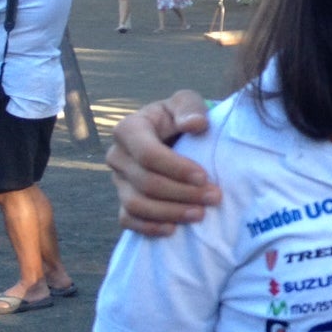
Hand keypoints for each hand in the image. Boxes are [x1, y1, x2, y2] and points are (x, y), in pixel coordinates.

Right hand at [106, 92, 218, 235]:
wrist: (174, 134)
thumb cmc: (181, 116)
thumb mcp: (187, 103)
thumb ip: (190, 108)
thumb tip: (195, 124)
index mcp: (129, 129)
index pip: (148, 154)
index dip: (176, 169)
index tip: (204, 177)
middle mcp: (117, 156)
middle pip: (145, 182)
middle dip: (182, 193)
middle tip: (213, 197)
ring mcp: (118, 180)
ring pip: (136, 204)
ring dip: (169, 212)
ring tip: (200, 214)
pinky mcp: (123, 199)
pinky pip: (127, 219)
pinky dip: (148, 227)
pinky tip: (173, 229)